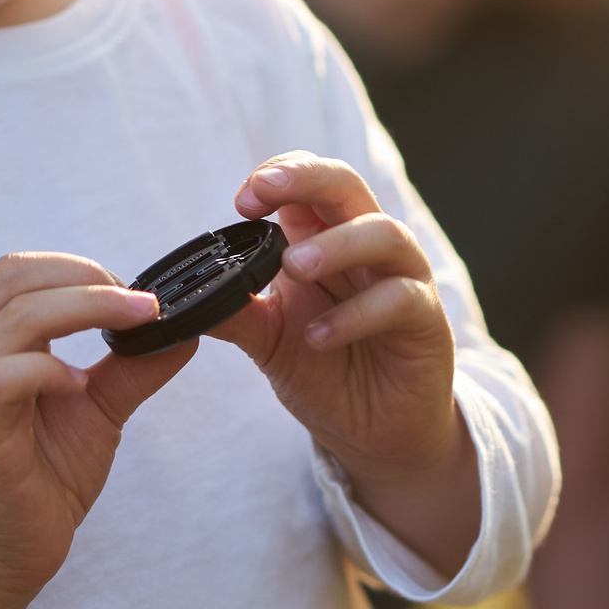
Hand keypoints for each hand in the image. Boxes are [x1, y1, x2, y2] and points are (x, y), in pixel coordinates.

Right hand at [0, 253, 193, 608]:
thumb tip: (186, 331)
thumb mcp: (98, 411)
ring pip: (14, 317)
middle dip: (85, 276)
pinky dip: (46, 368)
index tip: (135, 293)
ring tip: (136, 323)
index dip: (80, 268)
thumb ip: (133, 369)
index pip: (22, 272)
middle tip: (141, 303)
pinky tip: (81, 383)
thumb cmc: (41, 478)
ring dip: (83, 308)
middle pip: (14, 277)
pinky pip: (0, 378)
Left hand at [211, 153, 480, 575]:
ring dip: (336, 244)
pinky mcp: (426, 321)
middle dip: (305, 179)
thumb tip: (182, 296)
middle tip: (262, 194)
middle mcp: (367, 246)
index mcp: (325, 237)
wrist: (373, 432)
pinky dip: (357, 314)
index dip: (278, 176)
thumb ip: (233, 311)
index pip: (308, 181)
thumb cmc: (324, 368)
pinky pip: (400, 300)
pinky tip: (319, 336)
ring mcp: (403, 278)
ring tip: (293, 266)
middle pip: (347, 186)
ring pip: (384, 234)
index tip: (242, 200)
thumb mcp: (267, 337)